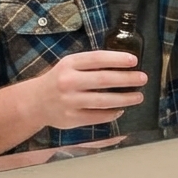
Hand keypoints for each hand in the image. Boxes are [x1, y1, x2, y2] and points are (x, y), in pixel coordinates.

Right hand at [29, 50, 145, 129]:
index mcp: (69, 64)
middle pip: (104, 80)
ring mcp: (69, 101)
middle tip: (143, 78)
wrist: (34, 102)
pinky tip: (121, 110)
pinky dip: (112, 113)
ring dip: (125, 99)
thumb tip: (124, 64)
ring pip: (103, 101)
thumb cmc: (59, 80)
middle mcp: (68, 81)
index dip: (118, 59)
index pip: (97, 59)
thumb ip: (91, 64)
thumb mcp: (70, 66)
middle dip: (127, 79)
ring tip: (139, 96)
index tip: (134, 61)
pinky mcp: (71, 118)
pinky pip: (97, 116)